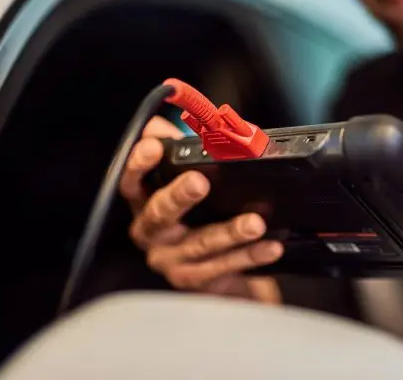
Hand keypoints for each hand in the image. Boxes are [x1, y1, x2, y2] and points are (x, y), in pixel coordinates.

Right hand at [119, 116, 282, 302]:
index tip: (153, 146)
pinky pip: (224, 271)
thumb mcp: (193, 175)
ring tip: (254, 222)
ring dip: (228, 233)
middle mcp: (152, 234)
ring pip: (199, 246)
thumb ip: (185, 146)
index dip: (139, 163)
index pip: (132, 180)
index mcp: (145, 202)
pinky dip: (249, 258)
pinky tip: (270, 246)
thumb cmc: (200, 213)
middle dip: (180, 196)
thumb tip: (176, 120)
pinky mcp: (198, 283)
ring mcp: (173, 261)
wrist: (215, 271)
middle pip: (160, 214)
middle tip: (199, 182)